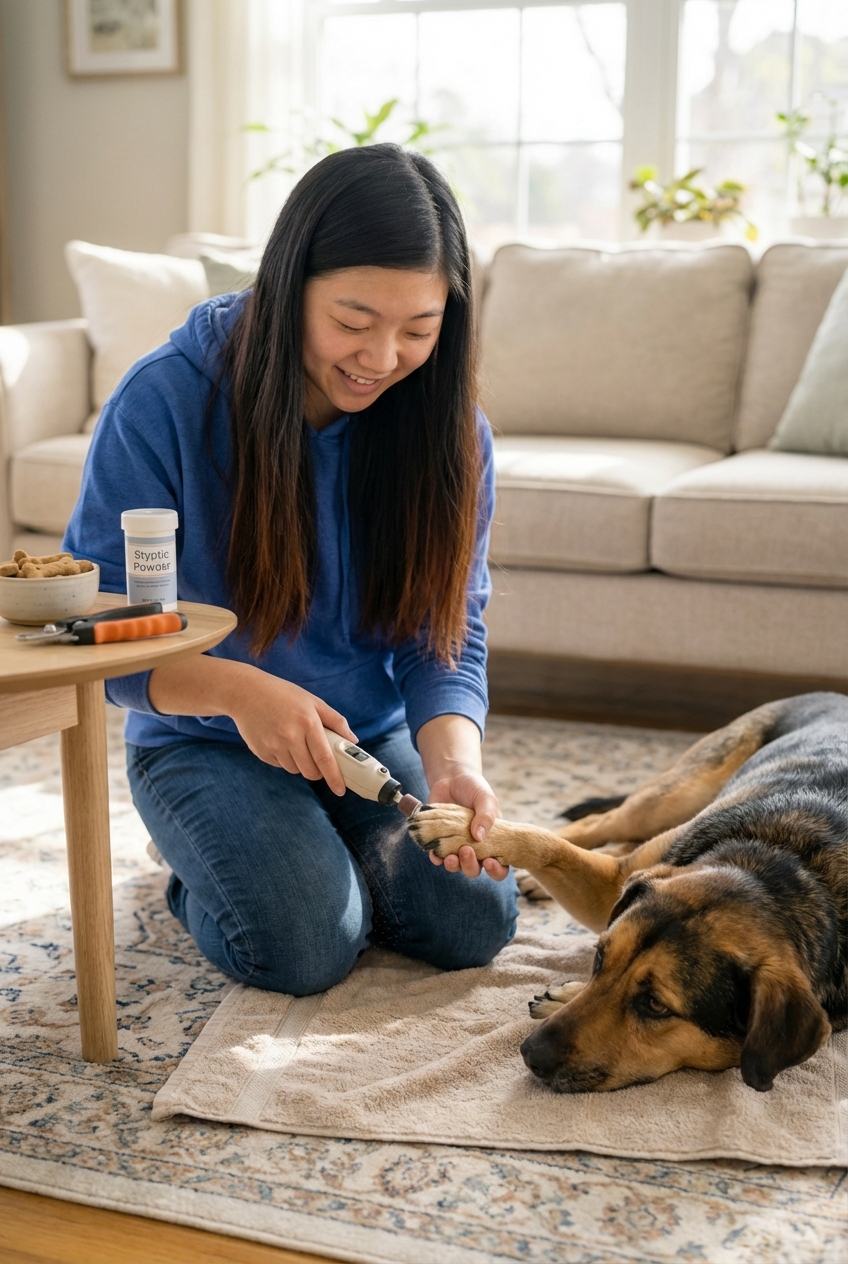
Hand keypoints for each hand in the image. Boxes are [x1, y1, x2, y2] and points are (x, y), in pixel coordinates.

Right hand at [227, 670, 355, 795]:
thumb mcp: (313, 701)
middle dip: (318, 771)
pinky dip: (285, 759)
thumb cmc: (283, 694)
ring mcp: (273, 745)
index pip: (324, 758)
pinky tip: (280, 741)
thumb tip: (352, 740)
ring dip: (300, 764)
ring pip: (294, 770)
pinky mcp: (261, 751)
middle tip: (318, 761)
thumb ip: (335, 721)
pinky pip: (279, 765)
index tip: (340, 790)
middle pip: (310, 771)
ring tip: (296, 743)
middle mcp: (290, 736)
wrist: (246, 692)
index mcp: (307, 722)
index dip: (334, 777)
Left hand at [426, 769, 509, 881]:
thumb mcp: (486, 799)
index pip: (500, 866)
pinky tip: (434, 853)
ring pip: (456, 867)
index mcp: (493, 842)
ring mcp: (456, 847)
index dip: (497, 870)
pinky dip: (436, 857)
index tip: (490, 861)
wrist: (452, 779)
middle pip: (475, 870)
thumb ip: (486, 816)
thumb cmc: (475, 790)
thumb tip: (478, 836)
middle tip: (466, 850)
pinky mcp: (439, 842)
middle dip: (471, 866)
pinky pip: (437, 857)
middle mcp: (475, 849)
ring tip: (450, 857)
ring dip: (453, 866)